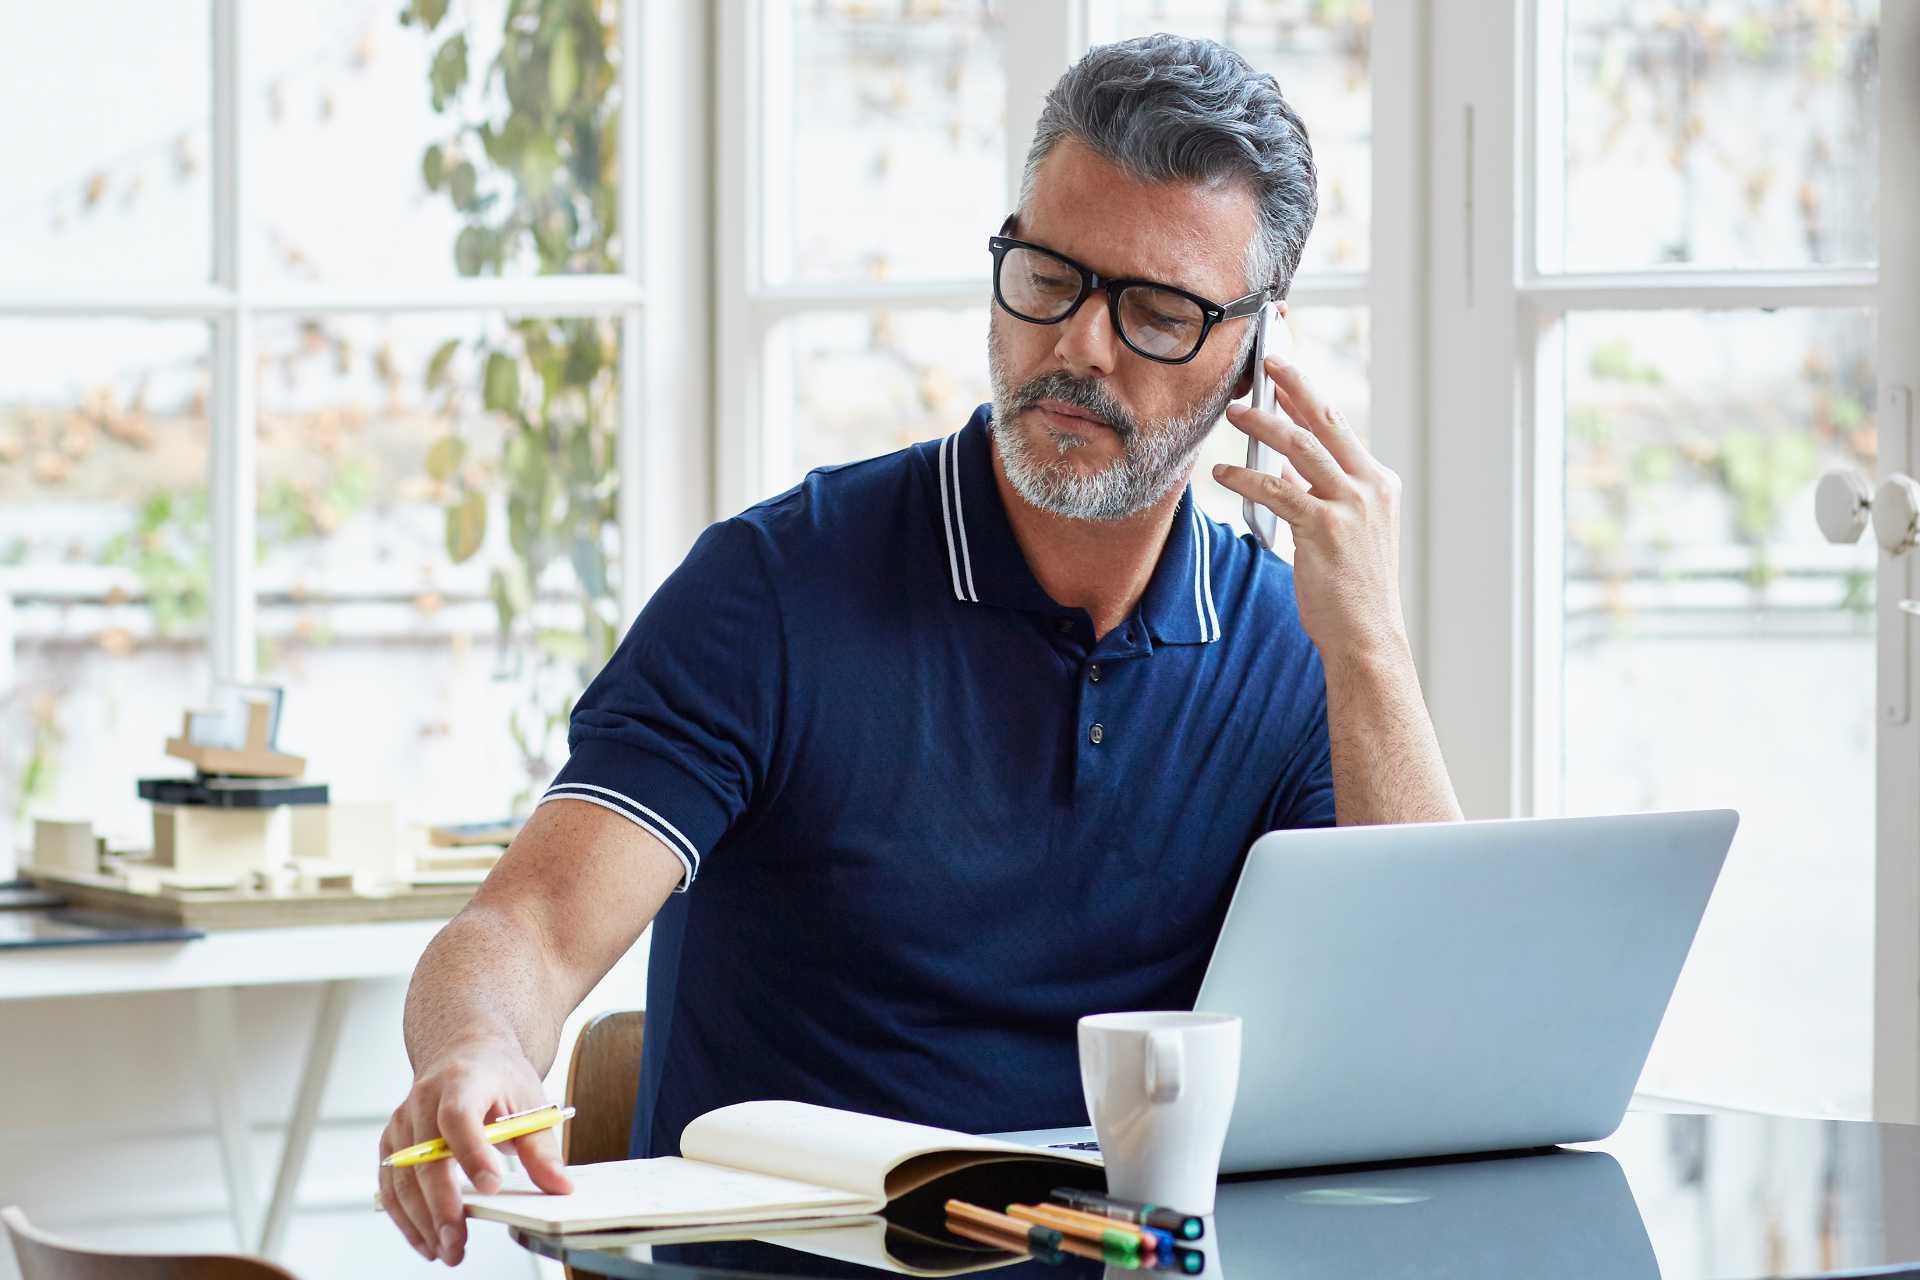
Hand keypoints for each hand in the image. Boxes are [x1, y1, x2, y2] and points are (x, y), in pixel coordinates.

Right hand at [379, 1037, 572, 1265]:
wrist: (464, 1049)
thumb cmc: (497, 1074)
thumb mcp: (530, 1100)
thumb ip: (542, 1148)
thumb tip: (559, 1186)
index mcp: (462, 1081)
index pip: (459, 1116)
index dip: (471, 1152)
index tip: (491, 1186)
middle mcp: (424, 1099)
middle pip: (425, 1156)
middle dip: (441, 1205)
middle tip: (458, 1241)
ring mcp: (403, 1122)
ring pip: (402, 1177)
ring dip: (420, 1220)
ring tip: (446, 1250)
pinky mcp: (392, 1143)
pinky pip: (390, 1185)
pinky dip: (404, 1218)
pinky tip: (425, 1240)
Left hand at [1213, 352, 1407, 663]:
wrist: (1366, 635)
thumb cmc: (1351, 590)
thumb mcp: (1342, 532)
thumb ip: (1318, 495)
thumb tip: (1285, 468)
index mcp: (1378, 484)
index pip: (1339, 429)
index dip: (1309, 398)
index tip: (1284, 376)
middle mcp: (1370, 487)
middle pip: (1326, 421)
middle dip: (1293, 387)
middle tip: (1267, 363)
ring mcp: (1351, 505)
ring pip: (1299, 447)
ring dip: (1262, 424)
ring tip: (1233, 412)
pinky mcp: (1324, 527)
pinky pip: (1277, 490)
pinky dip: (1246, 478)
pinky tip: (1223, 473)